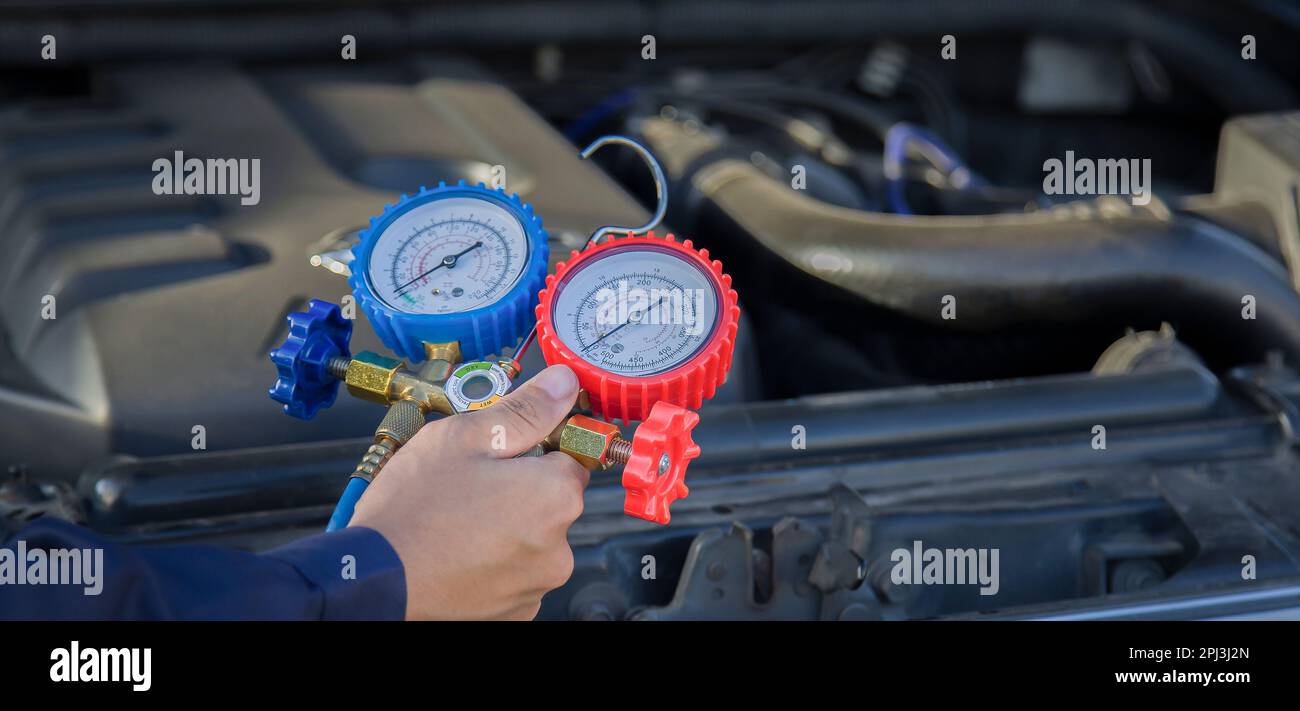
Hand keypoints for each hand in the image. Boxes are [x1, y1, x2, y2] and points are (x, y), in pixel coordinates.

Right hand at [349, 364, 587, 619]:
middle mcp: (558, 546)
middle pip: (552, 500)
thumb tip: (564, 383)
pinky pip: (515, 572)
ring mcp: (538, 585)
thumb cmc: (413, 509)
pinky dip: (494, 561)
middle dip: (519, 488)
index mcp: (555, 496)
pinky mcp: (516, 612)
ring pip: (532, 538)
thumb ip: (525, 410)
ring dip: (507, 526)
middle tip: (470, 484)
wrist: (372, 579)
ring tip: (458, 520)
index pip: (571, 456)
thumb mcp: (465, 438)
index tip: (503, 450)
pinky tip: (459, 550)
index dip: (536, 446)